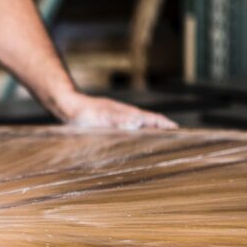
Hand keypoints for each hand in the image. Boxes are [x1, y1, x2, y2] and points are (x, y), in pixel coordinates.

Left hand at [57, 92, 177, 129]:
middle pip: (149, 121)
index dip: (165, 125)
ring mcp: (118, 117)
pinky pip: (130, 127)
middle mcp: (125, 114)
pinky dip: (138, 132)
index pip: (152, 119)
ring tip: (162, 141)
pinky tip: (135, 139)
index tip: (179, 131)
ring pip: (140, 124)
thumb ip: (118, 119)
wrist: (68, 105)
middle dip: (163, 128)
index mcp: (127, 113)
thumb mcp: (101, 117)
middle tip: (177, 138)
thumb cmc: (83, 113)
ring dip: (152, 130)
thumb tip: (139, 122)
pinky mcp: (109, 122)